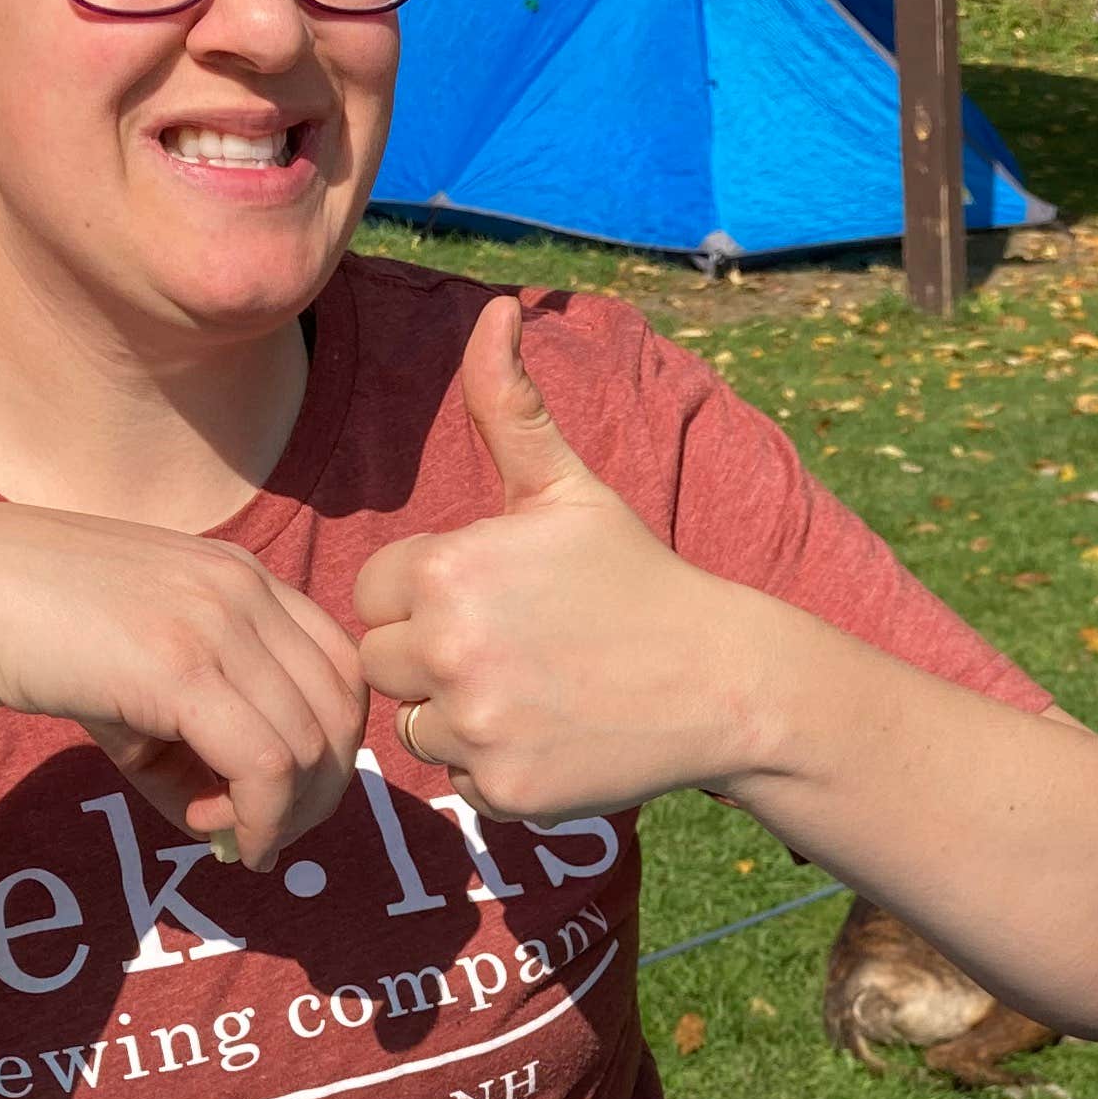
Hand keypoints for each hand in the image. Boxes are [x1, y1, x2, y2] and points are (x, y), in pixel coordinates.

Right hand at [0, 500, 365, 868]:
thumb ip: (194, 740)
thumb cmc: (31, 638)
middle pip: (341, 708)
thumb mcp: (134, 679)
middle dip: (320, 788)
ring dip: (286, 811)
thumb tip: (234, 827)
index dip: (331, 742)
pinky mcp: (181, 667)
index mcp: (242, 574)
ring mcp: (217, 621)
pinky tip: (232, 841)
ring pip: (311, 744)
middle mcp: (243, 587)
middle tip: (268, 832)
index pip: (341, 666)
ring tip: (229, 835)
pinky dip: (265, 818)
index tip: (288, 794)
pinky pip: (267, 764)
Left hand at [351, 295, 793, 823]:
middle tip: (519, 648)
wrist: (721, 681)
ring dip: (460, 715)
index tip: (500, 599)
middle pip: (383, 665)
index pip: (376, 595)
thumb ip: (508, 405)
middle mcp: (448, 651)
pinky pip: (460, 781)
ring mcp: (475, 727)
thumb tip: (497, 309)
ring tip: (537, 690)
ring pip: (415, 728)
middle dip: (435, 658)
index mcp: (446, 571)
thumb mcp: (567, 488)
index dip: (430, 596)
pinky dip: (498, 766)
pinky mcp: (503, 790)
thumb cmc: (634, 578)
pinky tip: (555, 734)